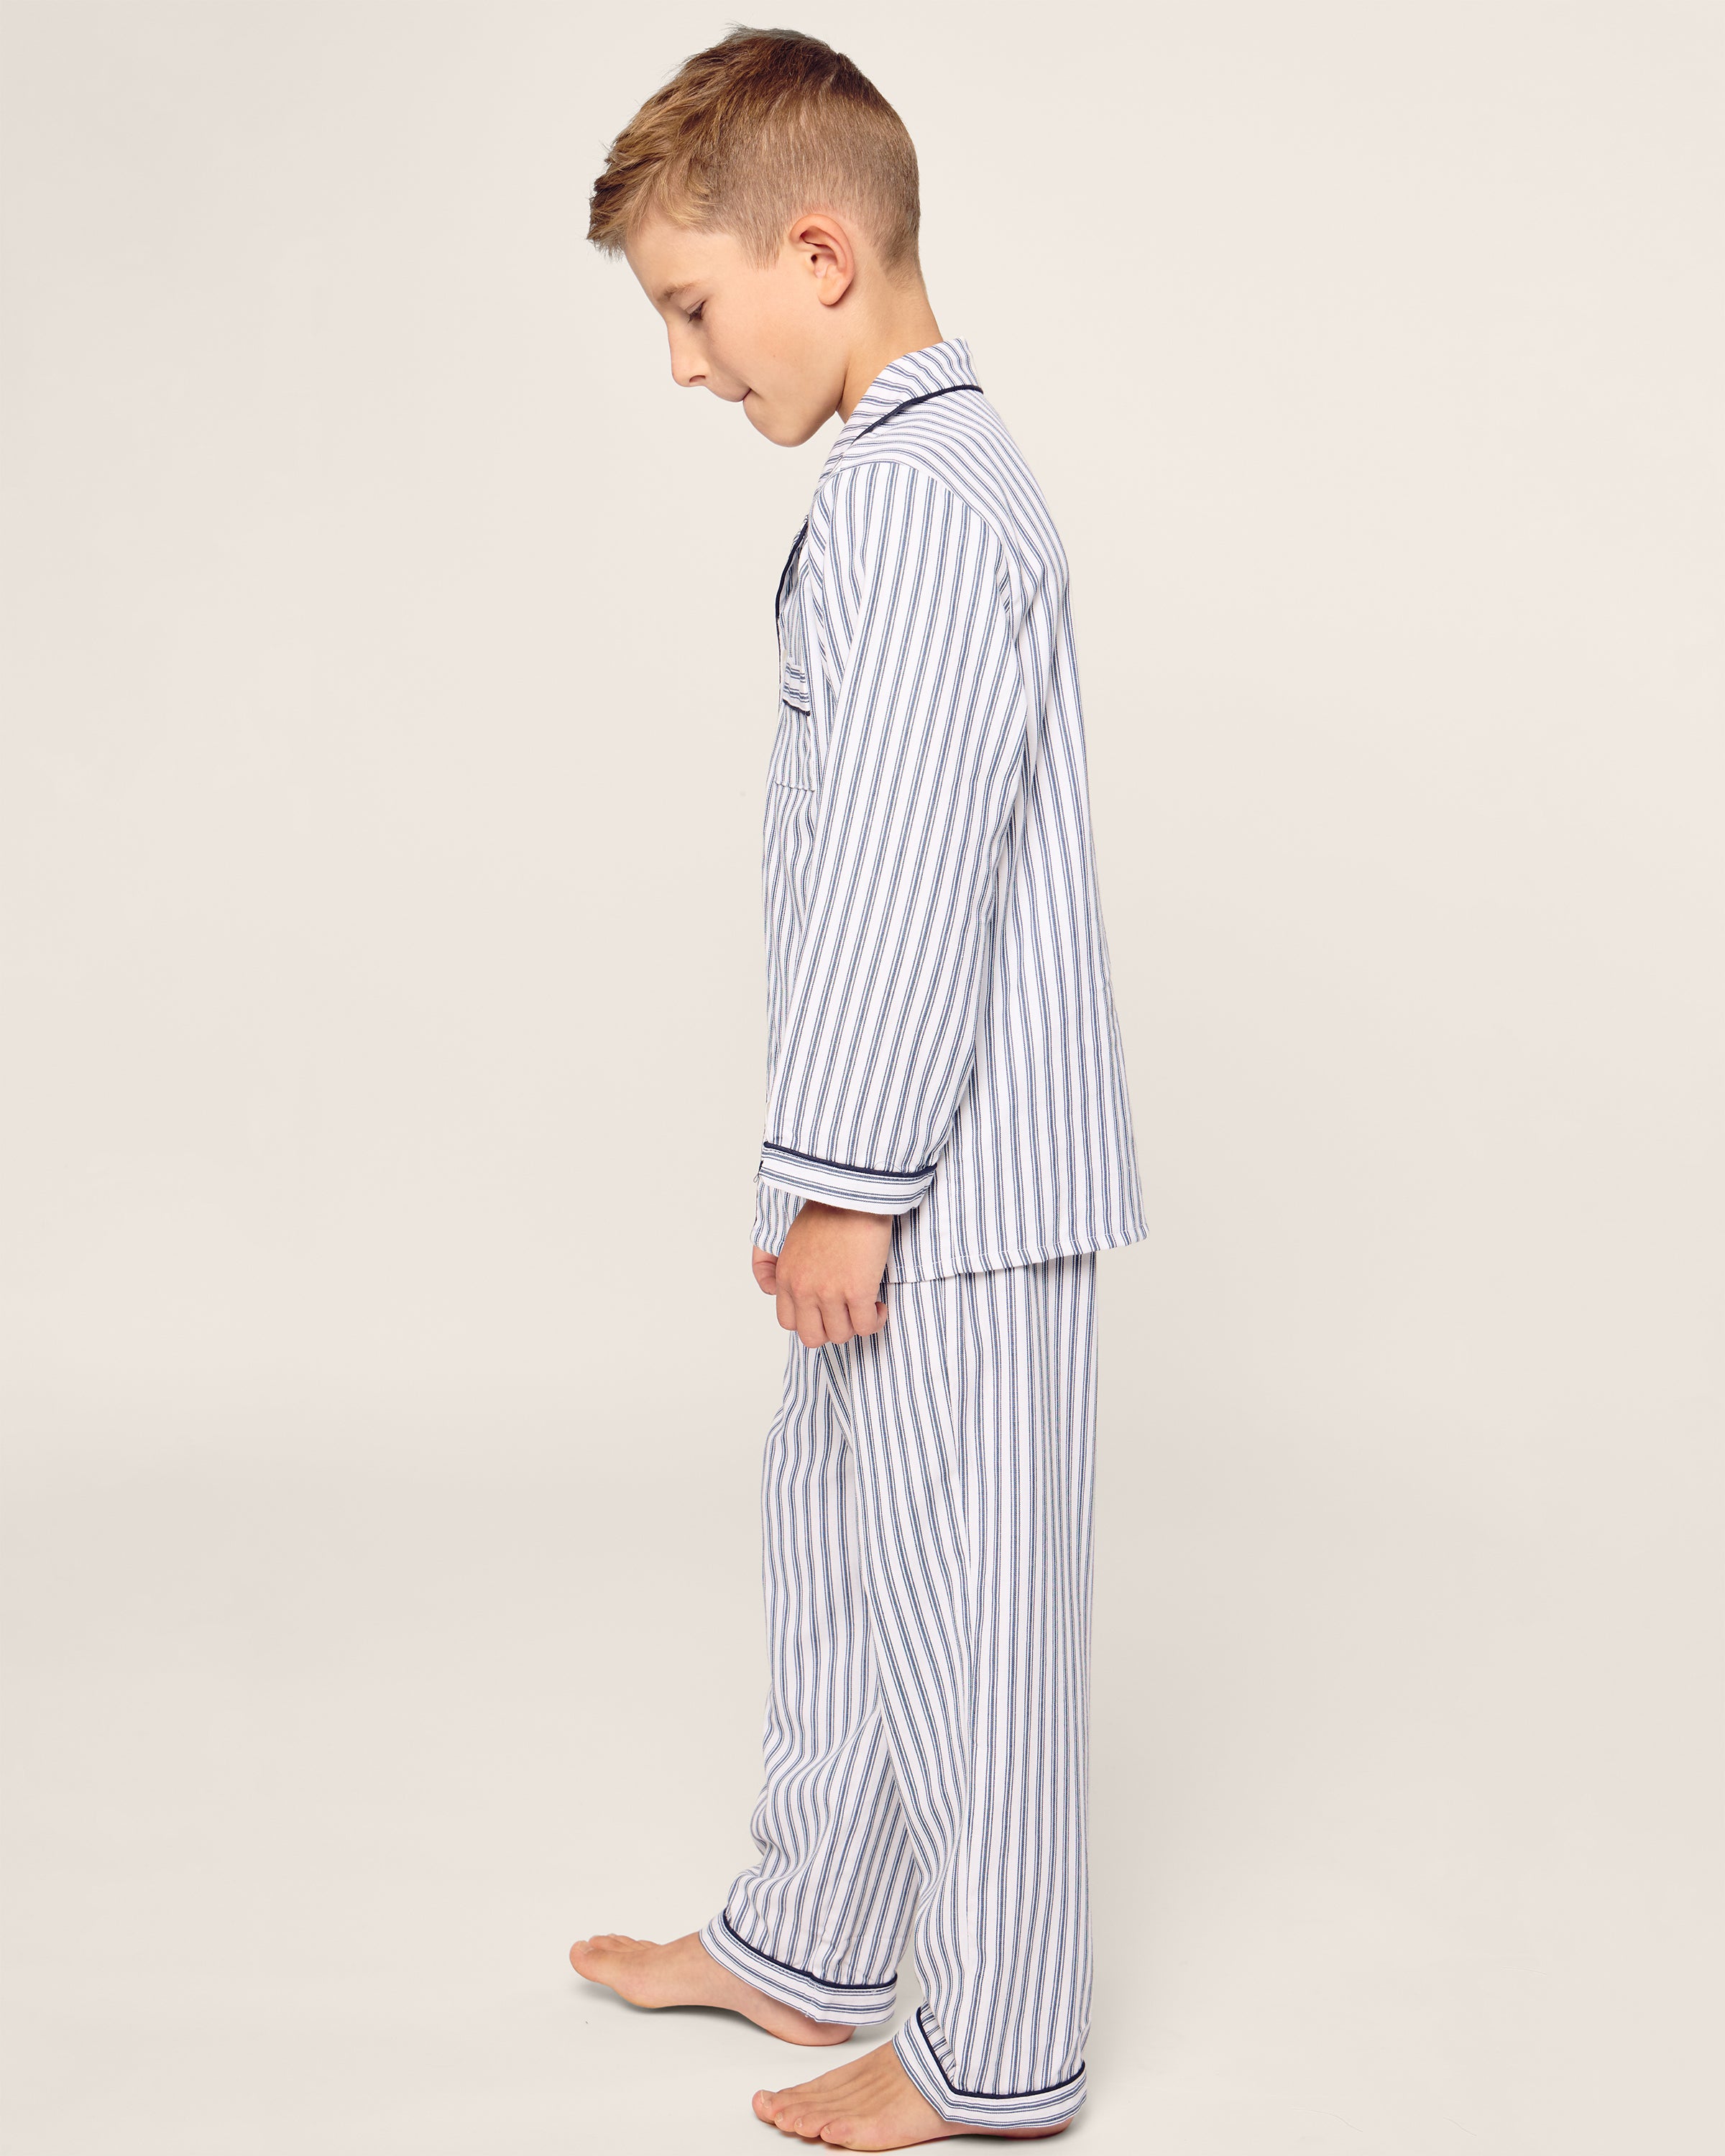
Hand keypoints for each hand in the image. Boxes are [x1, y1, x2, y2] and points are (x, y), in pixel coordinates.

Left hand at [751, 1202, 891, 1346]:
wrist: (853, 1194)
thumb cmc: (827, 1211)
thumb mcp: (787, 1239)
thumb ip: (770, 1264)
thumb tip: (768, 1290)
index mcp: (785, 1277)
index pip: (787, 1322)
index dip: (810, 1321)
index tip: (825, 1310)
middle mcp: (803, 1289)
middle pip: (813, 1337)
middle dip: (831, 1329)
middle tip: (845, 1313)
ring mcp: (829, 1292)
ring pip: (842, 1335)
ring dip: (856, 1324)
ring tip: (865, 1307)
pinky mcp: (857, 1290)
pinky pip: (866, 1326)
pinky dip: (875, 1320)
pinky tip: (878, 1305)